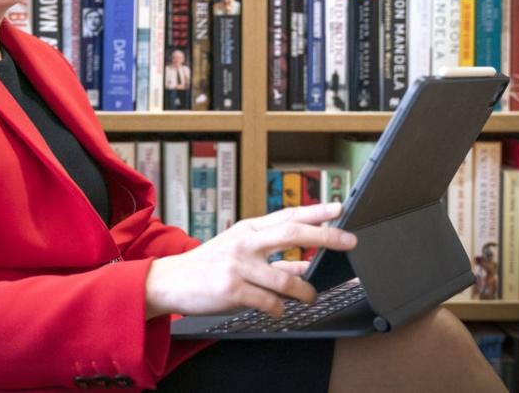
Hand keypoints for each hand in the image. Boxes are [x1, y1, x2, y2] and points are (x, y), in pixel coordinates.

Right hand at [144, 203, 356, 319]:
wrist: (170, 281)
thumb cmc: (208, 267)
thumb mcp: (240, 254)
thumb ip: (275, 260)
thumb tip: (307, 266)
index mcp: (248, 230)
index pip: (288, 215)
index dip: (316, 211)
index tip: (339, 208)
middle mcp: (245, 242)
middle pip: (293, 234)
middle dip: (325, 237)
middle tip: (349, 241)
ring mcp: (238, 265)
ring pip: (285, 278)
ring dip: (304, 291)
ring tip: (309, 296)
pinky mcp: (232, 289)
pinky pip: (268, 302)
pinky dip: (278, 309)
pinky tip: (277, 310)